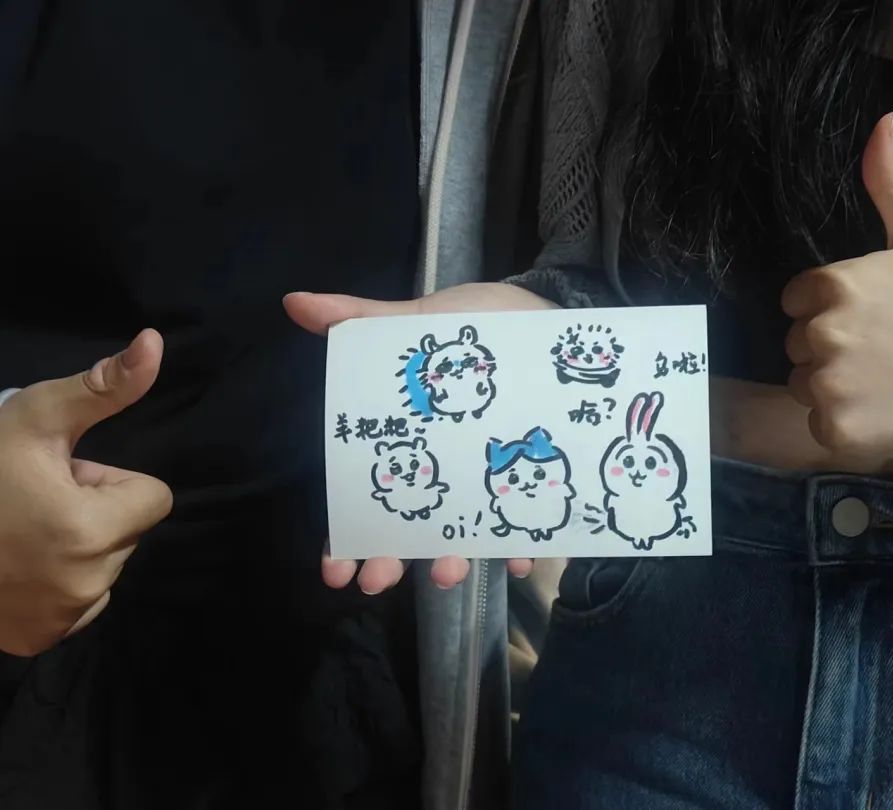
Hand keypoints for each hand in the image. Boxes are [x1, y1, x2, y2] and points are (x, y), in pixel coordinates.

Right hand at [0, 330, 172, 656]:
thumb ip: (104, 387)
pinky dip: (57, 584)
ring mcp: (59, 620)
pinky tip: (13, 567)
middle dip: (93, 511)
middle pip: (129, 532)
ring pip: (105, 567)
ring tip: (18, 531)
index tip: (61, 476)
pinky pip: (79, 604)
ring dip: (76, 547)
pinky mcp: (37, 641)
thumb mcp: (35, 418)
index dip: (109, 480)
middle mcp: (84, 586)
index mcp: (91, 533)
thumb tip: (155, 342)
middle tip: (30, 501)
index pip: (153, 497)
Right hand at [284, 282, 556, 593]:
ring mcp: (490, 481)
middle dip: (390, 561)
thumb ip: (363, 322)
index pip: (371, 501)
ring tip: (446, 569)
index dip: (347, 538)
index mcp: (412, 444)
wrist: (550, 316)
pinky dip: (523, 542)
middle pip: (411, 530)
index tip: (333, 571)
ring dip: (454, 559)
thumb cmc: (480, 326)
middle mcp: (447, 472)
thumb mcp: (420, 323)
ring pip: (466, 536)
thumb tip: (295, 302)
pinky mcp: (537, 479)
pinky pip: (530, 522)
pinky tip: (517, 554)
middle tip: (376, 580)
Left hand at [781, 112, 892, 462]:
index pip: (797, 299)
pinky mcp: (839, 432)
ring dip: (833, 388)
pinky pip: (818, 425)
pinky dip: (846, 426)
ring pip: (803, 385)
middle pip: (798, 343)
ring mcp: (830, 387)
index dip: (830, 307)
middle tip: (888, 352)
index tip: (874, 317)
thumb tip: (883, 120)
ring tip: (889, 383)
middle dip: (831, 347)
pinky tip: (888, 414)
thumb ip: (892, 183)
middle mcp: (824, 335)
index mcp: (836, 285)